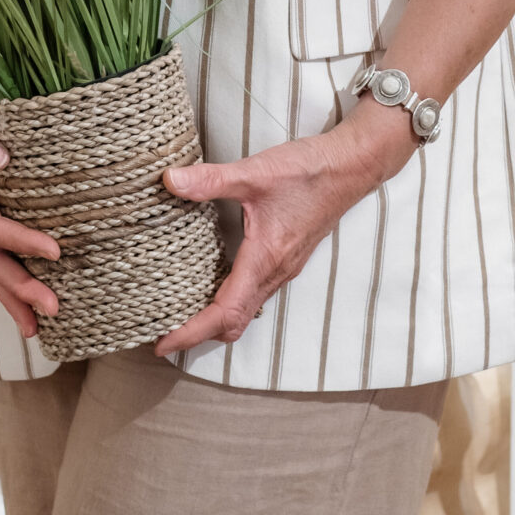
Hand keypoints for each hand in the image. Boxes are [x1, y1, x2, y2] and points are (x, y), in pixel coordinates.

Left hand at [154, 98, 416, 353]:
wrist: (351, 168)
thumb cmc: (308, 172)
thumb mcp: (255, 172)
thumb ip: (211, 179)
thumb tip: (169, 181)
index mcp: (264, 259)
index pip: (224, 313)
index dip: (191, 333)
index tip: (163, 345)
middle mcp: (275, 272)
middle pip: (234, 322)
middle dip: (199, 334)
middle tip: (163, 331)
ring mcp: (283, 268)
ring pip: (246, 310)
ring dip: (216, 319)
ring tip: (181, 311)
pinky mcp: (287, 258)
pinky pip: (256, 294)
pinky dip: (231, 301)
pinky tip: (213, 281)